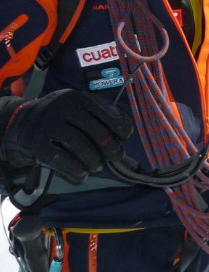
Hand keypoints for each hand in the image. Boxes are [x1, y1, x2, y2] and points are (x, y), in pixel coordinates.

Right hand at [0, 90, 133, 184]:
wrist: (18, 123)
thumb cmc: (57, 117)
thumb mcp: (75, 106)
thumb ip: (98, 113)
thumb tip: (125, 131)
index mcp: (74, 97)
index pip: (102, 109)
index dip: (118, 123)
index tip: (126, 136)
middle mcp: (61, 108)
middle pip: (92, 129)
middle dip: (109, 145)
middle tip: (118, 156)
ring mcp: (47, 125)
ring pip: (78, 144)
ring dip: (93, 158)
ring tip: (99, 166)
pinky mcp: (35, 144)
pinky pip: (59, 158)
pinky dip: (74, 168)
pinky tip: (83, 174)